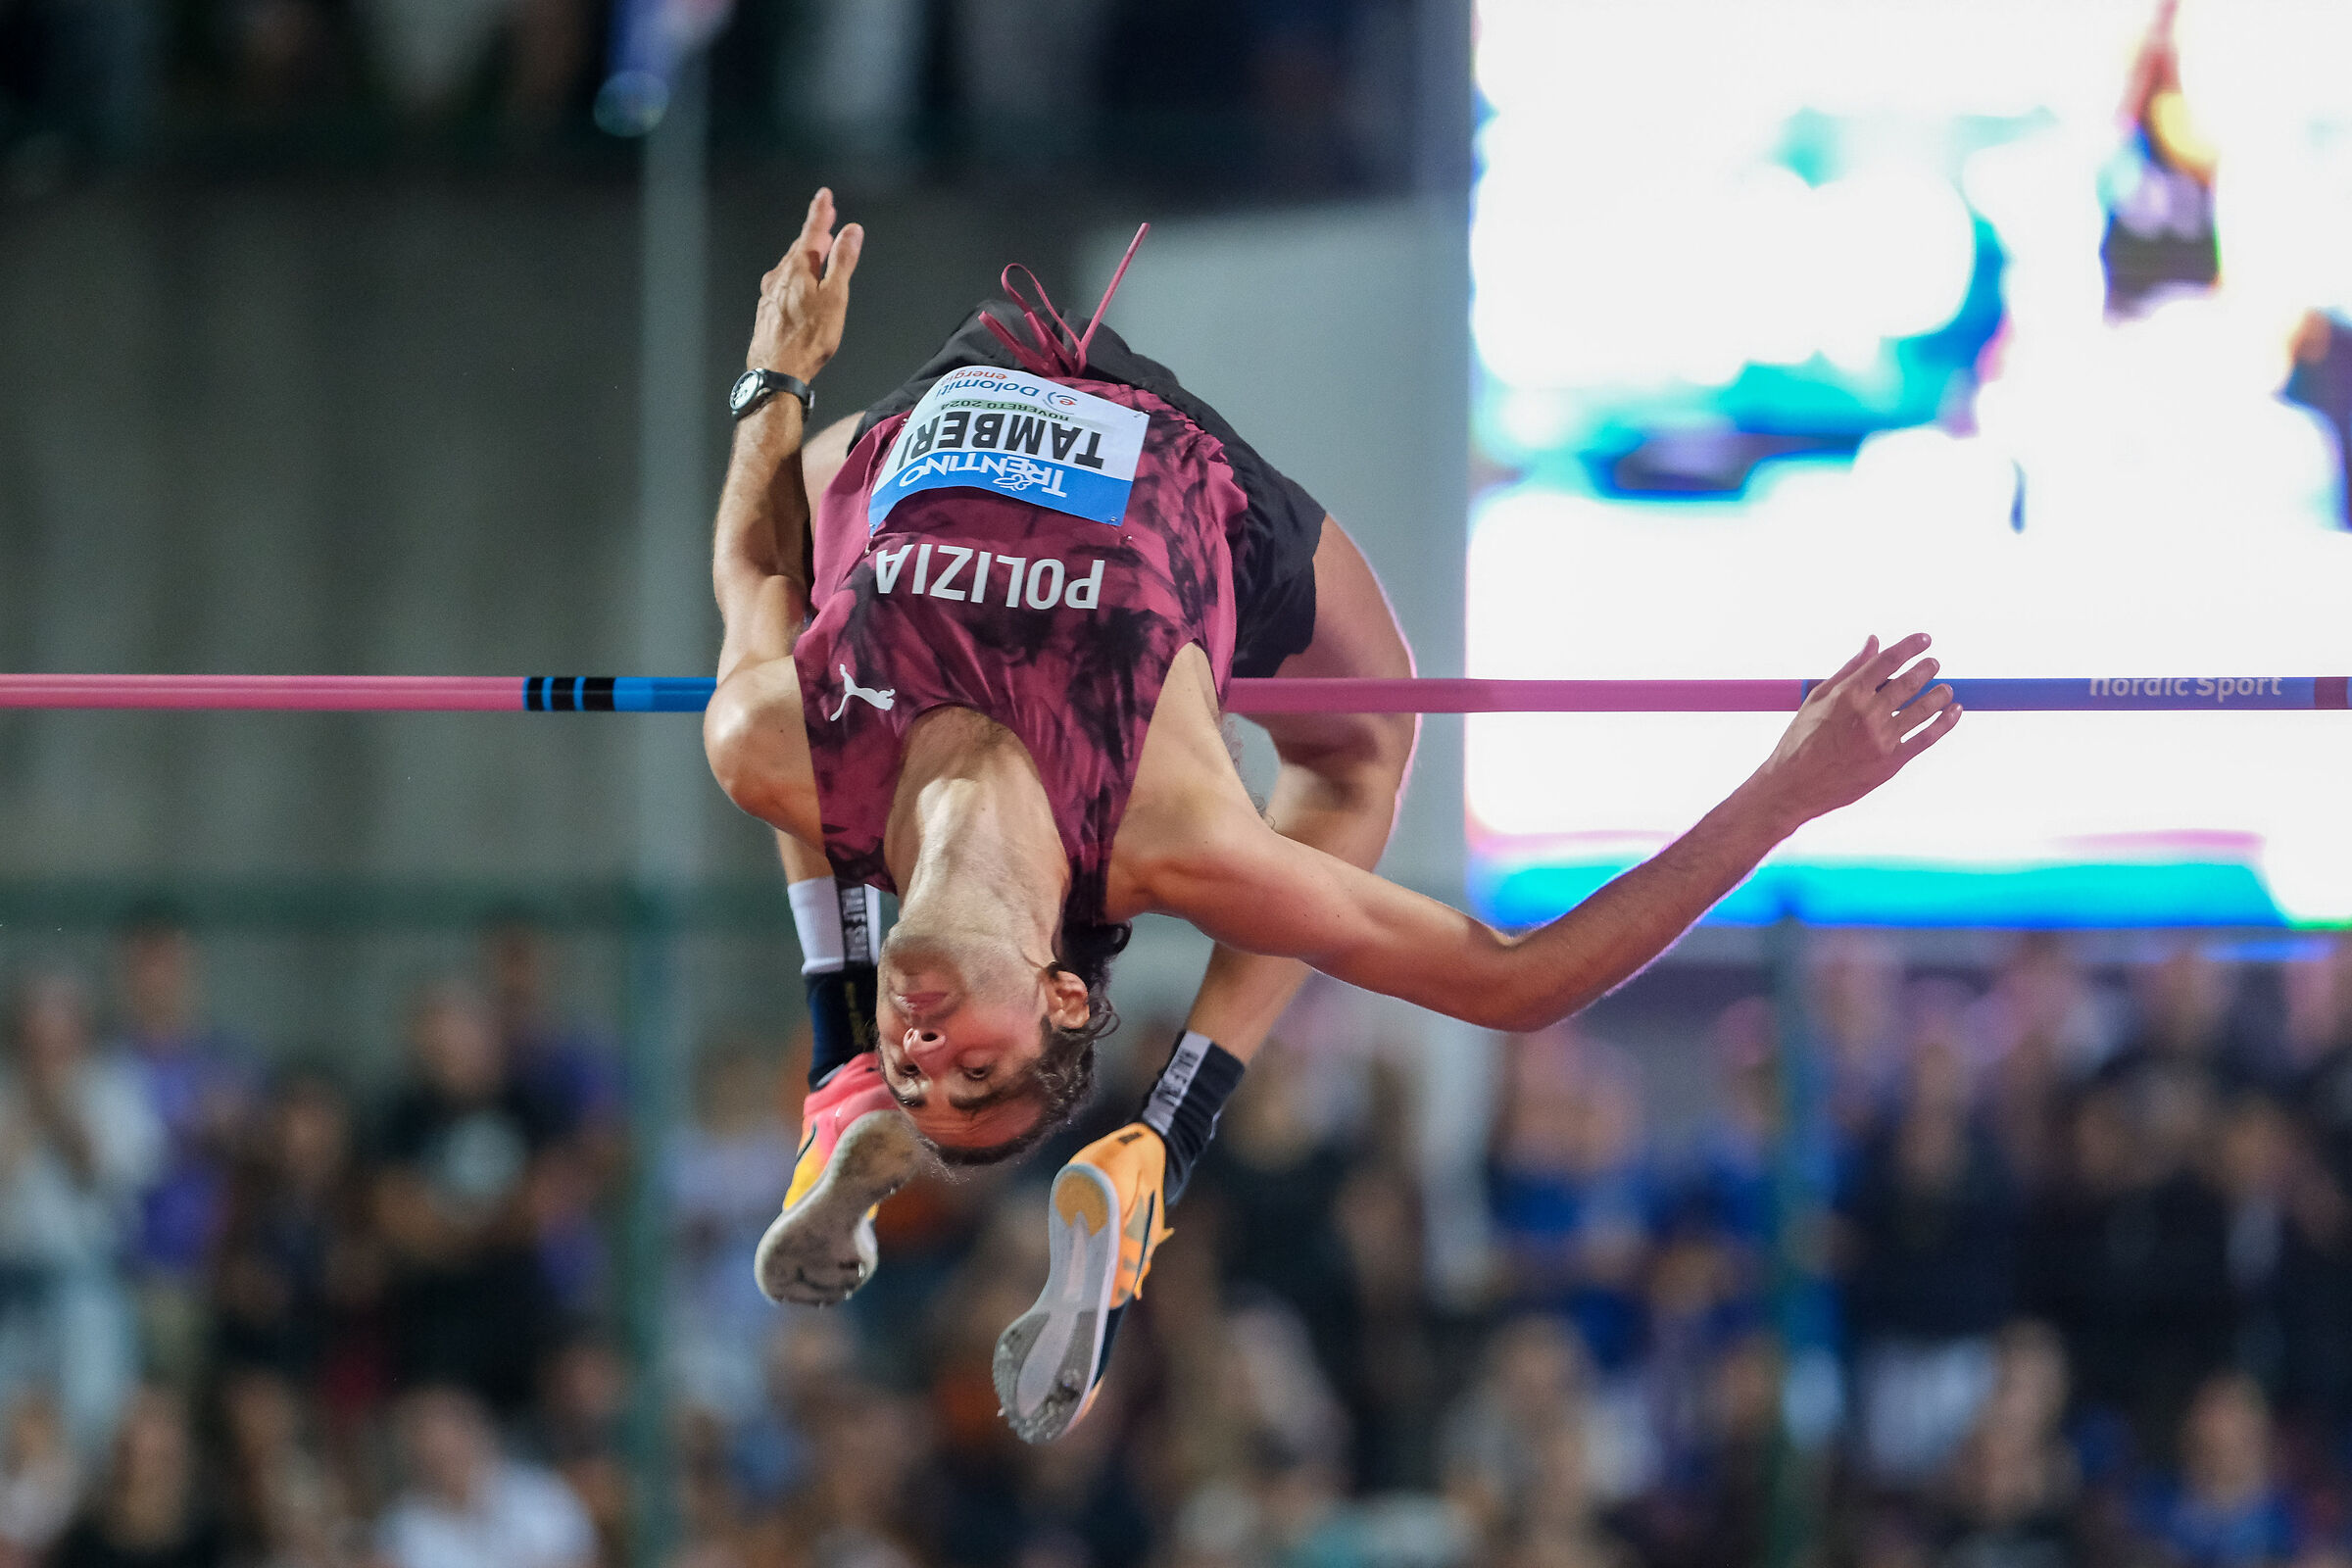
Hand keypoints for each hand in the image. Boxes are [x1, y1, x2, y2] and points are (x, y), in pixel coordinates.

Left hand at [747, 188, 862, 381]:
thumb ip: (842, 261)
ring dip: (805, 255)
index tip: (825, 195)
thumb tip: (851, 231)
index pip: (812, 230)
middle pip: (801, 247)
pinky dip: (795, 276)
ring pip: (790, 266)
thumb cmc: (807, 338)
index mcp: (799, 267)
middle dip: (815, 233)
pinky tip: (799, 286)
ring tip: (817, 251)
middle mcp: (780, 275)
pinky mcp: (767, 309)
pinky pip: (783, 283)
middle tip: (826, 221)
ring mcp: (771, 292)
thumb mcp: (834, 297)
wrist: (776, 370)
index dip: (821, 211)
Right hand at [1750, 634, 1960, 829]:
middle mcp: (1868, 713)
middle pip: (1910, 682)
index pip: (1888, 660)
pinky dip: (1945, 723)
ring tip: (1947, 689)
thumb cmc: (1801, 740)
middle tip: (1934, 664)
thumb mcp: (1818, 699)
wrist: (1794, 786)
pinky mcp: (1891, 762)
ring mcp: (1882, 738)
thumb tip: (1873, 642)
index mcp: (1848, 693)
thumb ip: (1850, 669)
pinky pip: (1927, 738)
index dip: (1911, 646)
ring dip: (1941, 694)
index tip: (1925, 640)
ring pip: (1924, 709)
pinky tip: (1954, 712)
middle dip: (1927, 669)